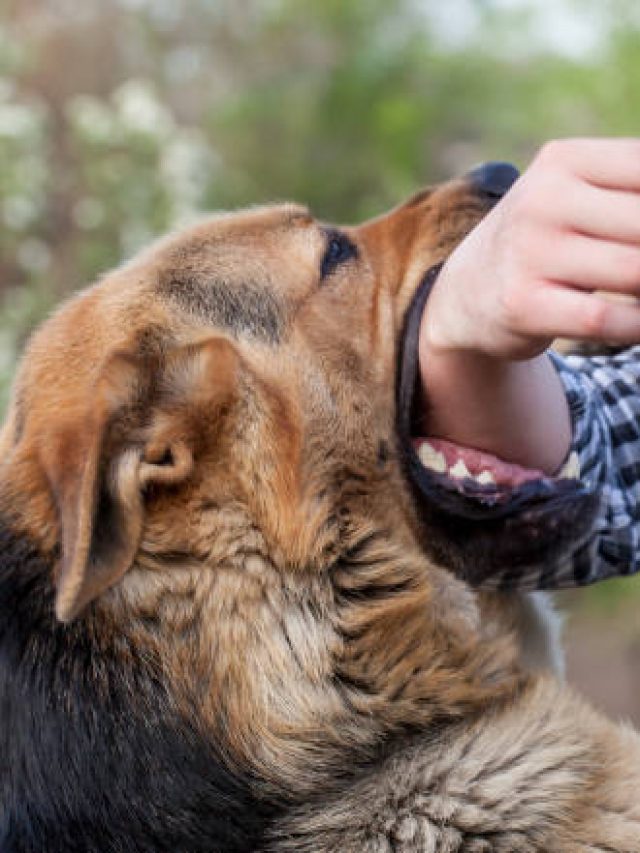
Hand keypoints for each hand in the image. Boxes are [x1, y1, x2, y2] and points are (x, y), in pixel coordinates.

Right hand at [422, 138, 639, 360]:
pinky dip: (638, 325)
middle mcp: (542, 201)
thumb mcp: (577, 196)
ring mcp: (530, 254)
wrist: (468, 290)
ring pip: (634, 271)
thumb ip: (631, 194)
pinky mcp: (523, 305)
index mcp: (565, 161)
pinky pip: (605, 321)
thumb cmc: (546, 238)